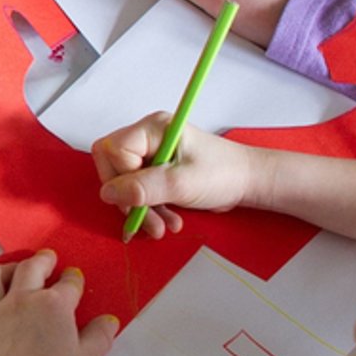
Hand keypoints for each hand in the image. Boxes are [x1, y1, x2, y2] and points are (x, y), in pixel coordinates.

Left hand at [0, 251, 115, 355]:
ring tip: (8, 272)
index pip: (67, 283)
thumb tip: (110, 321)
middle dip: (40, 260)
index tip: (72, 277)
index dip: (72, 278)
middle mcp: (19, 301)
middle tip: (45, 260)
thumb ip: (99, 337)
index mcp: (53, 306)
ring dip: (1, 270)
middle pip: (29, 268)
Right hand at [92, 113, 258, 238]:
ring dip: (140, 208)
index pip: (113, 150)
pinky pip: (137, 190)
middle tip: (146, 217)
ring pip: (124, 182)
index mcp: (153, 129)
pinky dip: (148, 209)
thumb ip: (144, 188)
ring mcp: (151, 154)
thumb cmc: (223, 174)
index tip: (144, 194)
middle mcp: (148, 138)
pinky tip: (166, 220)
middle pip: (113, 166)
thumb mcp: (182, 183)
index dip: (122, 177)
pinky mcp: (156, 170)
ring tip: (162, 226)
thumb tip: (108, 193)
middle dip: (128, 198)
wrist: (247, 183)